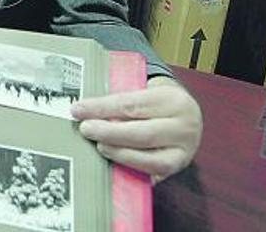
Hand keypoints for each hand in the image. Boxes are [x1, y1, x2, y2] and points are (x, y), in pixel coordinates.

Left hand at [70, 76, 202, 182]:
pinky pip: (151, 175)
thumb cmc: (156, 102)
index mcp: (173, 100)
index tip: (78, 110)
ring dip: (118, 153)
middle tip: (86, 129)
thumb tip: (86, 110)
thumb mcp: (144, 91)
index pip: (131, 104)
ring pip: (149, 159)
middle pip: (141, 133)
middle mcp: (184, 127)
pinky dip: (129, 170)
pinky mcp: (177, 170)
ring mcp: (184, 152)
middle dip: (109, 133)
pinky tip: (112, 165)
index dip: (101, 108)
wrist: (187, 116)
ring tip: (99, 146)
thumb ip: (120, 100)